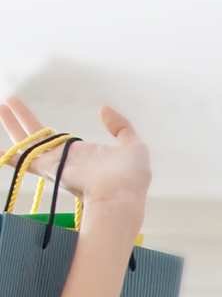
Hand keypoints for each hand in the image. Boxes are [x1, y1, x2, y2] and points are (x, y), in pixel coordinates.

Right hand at [0, 98, 149, 223]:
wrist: (121, 196)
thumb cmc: (130, 177)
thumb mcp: (134, 146)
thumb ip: (120, 126)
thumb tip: (103, 110)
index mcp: (83, 154)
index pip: (59, 138)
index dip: (47, 128)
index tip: (45, 119)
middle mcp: (65, 159)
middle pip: (38, 136)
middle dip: (22, 118)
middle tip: (9, 101)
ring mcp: (55, 164)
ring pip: (26, 141)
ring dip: (11, 124)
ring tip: (1, 105)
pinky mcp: (48, 169)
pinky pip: (22, 160)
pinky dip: (7, 156)